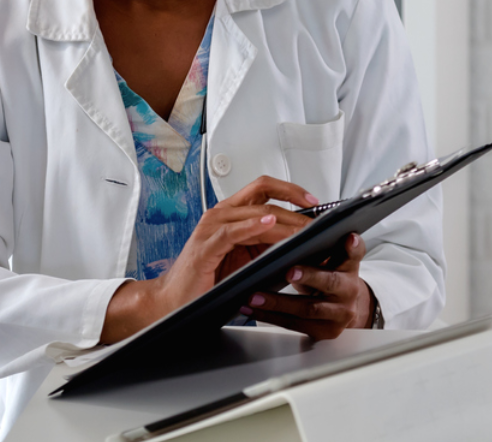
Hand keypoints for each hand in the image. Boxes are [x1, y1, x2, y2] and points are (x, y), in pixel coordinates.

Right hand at [102, 177, 317, 342]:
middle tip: (318, 220)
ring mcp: (212, 227)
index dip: (292, 191)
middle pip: (263, 194)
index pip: (265, 189)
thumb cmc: (208, 283)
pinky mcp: (206, 245)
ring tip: (305, 227)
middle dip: (295, 205)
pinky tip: (269, 225)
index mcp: (232, 215)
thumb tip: (305, 246)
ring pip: (254, 211)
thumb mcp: (248, 262)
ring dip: (283, 220)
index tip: (316, 201)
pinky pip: (232, 231)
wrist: (173, 302)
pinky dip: (252, 225)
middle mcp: (222, 215)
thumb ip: (271, 249)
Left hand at [240, 232, 372, 340]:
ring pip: (308, 308)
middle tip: (289, 271)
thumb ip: (321, 245)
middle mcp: (348, 291)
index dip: (353, 247)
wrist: (343, 308)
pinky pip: (295, 324)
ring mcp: (338, 314)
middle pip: (330, 283)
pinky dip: (271, 316)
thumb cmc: (328, 276)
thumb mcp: (330, 259)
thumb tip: (290, 226)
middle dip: (309, 276)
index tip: (348, 237)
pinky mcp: (324, 331)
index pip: (355, 254)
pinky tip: (253, 308)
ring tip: (254, 295)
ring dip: (278, 303)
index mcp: (350, 267)